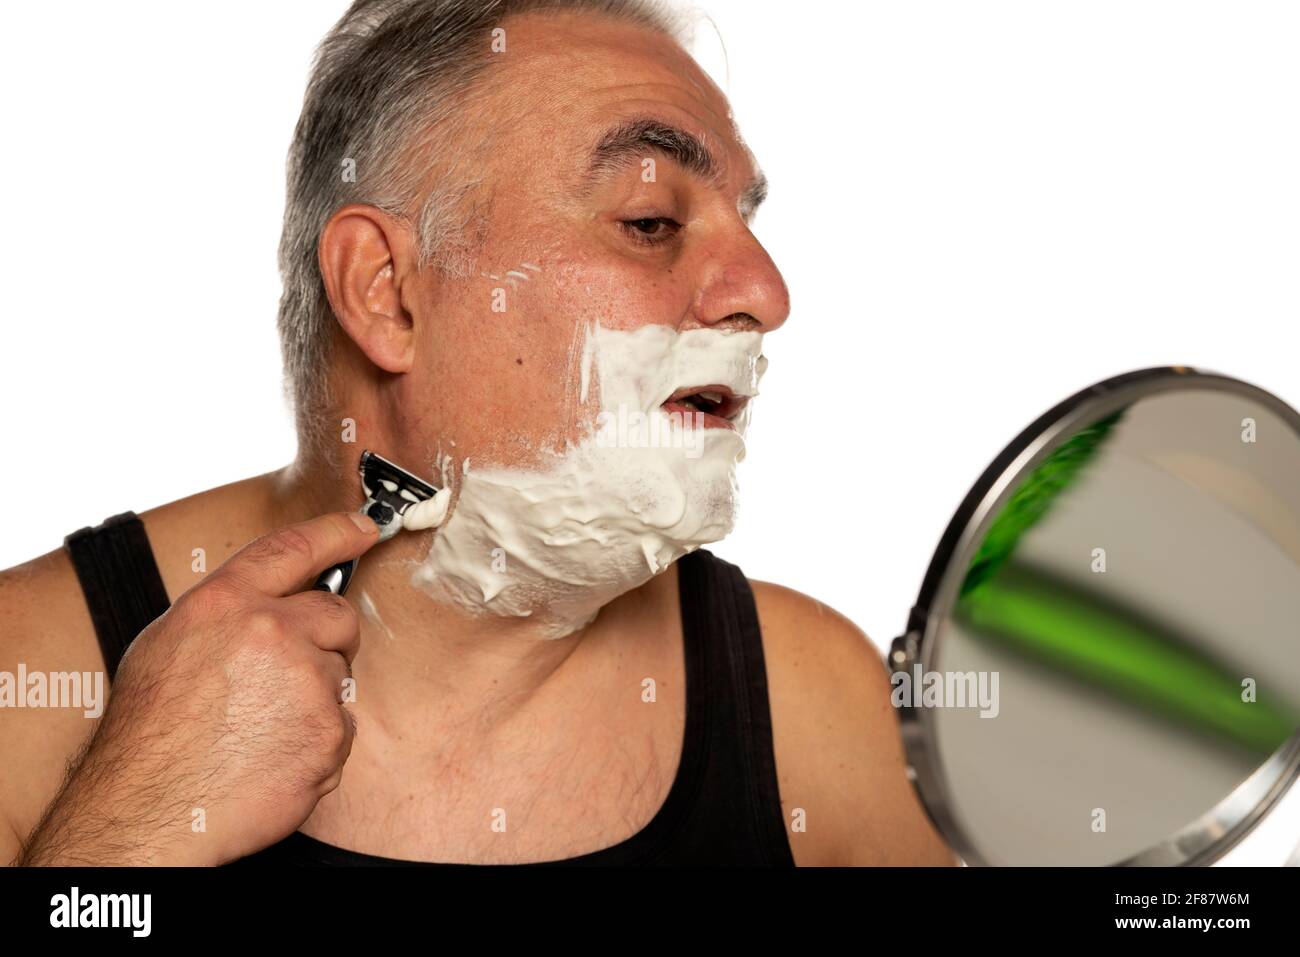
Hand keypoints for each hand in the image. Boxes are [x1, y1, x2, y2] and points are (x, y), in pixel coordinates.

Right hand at [19, 512, 379, 865]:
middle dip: (324, 639)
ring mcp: (306, 680)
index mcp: (225, 603)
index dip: (336, 533)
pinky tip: (275, 756)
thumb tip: (267, 602)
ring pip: (338, 673)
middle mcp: (271, 631)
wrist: (149, 811)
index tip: (363, 528)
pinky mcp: (328, 730)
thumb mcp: (167, 646)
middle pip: (336, 613)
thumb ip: (226, 614)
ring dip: (315, 695)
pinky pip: (341, 724)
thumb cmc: (149, 736)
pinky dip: (318, 741)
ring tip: (262, 727)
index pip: (293, 548)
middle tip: (286, 675)